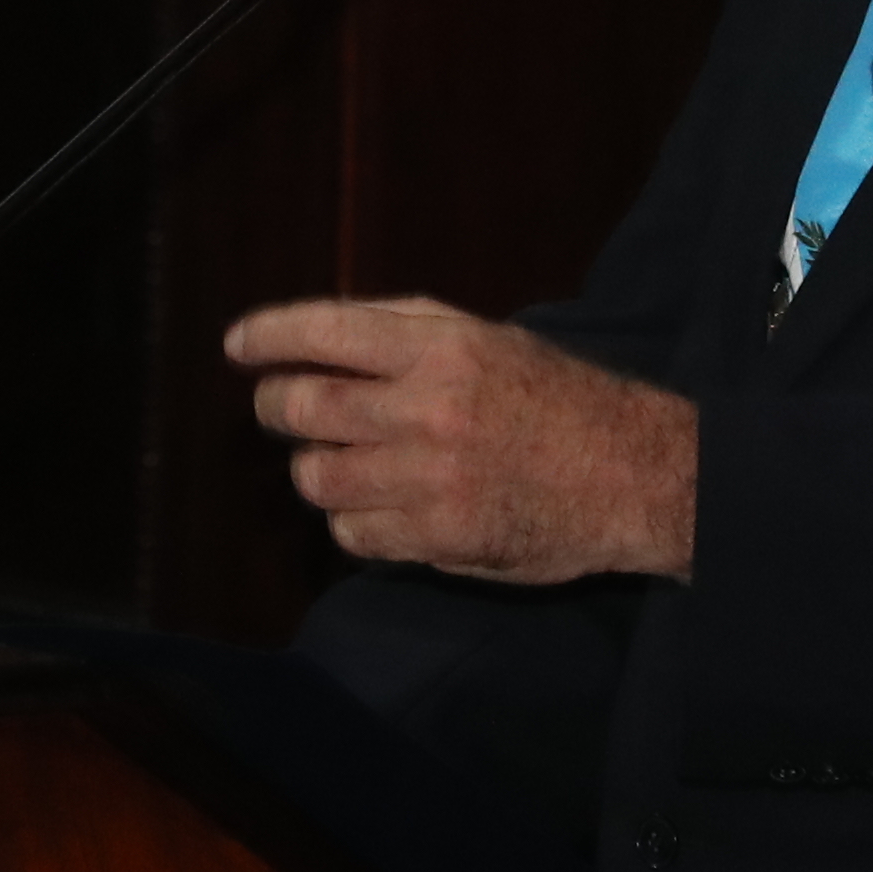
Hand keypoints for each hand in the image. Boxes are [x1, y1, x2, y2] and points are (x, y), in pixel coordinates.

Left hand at [228, 294, 696, 583]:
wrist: (635, 475)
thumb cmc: (558, 398)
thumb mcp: (490, 338)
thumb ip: (407, 332)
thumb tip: (316, 337)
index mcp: (443, 348)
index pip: (326, 331)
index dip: (268, 336)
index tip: (237, 346)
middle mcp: (429, 410)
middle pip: (303, 408)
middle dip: (278, 407)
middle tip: (283, 408)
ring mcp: (430, 480)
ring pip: (317, 477)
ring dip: (317, 468)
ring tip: (342, 460)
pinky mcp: (439, 539)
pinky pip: (352, 534)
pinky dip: (351, 521)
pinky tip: (378, 506)